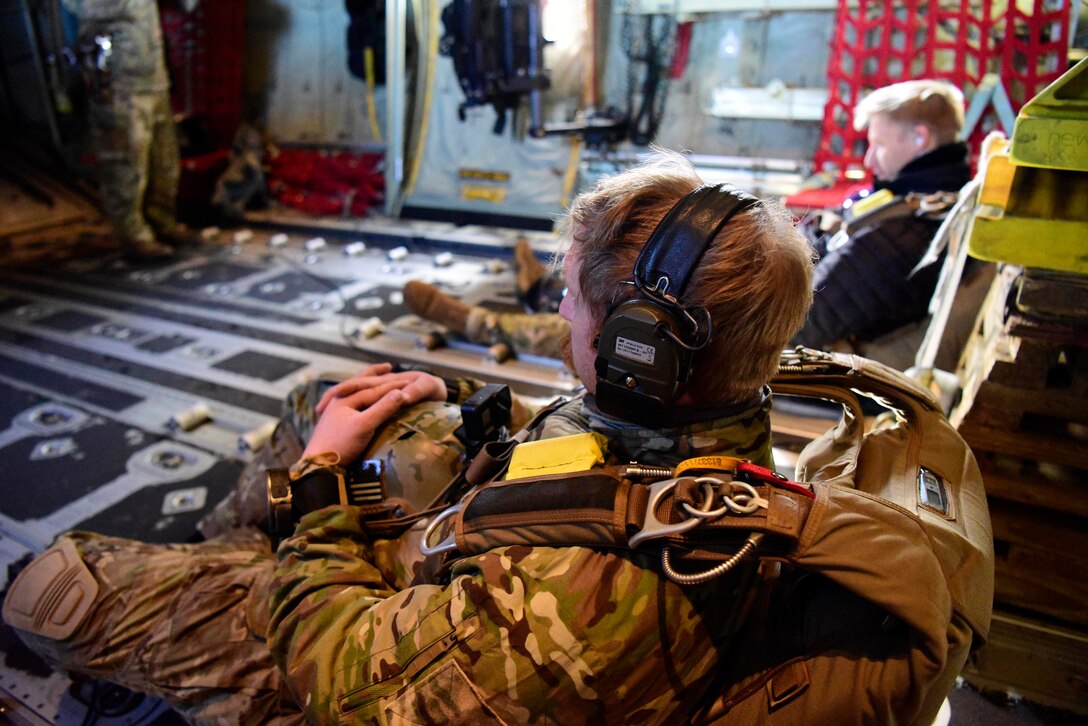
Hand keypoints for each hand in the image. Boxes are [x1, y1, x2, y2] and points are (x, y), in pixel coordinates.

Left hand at [303, 364, 447, 462]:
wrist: (317, 468)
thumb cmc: (340, 445)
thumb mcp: (364, 426)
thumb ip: (383, 408)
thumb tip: (402, 393)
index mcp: (344, 398)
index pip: (373, 388)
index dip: (392, 385)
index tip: (410, 382)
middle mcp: (337, 401)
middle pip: (360, 384)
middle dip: (375, 376)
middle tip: (389, 367)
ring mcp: (334, 412)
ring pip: (353, 392)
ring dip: (365, 384)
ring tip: (373, 379)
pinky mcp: (335, 424)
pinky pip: (351, 404)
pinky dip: (359, 398)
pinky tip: (361, 402)